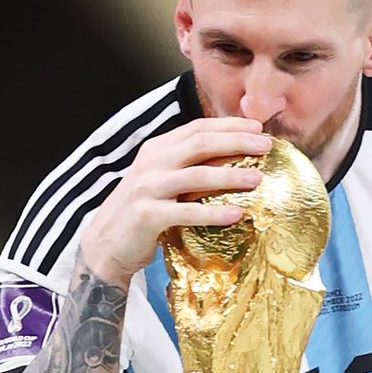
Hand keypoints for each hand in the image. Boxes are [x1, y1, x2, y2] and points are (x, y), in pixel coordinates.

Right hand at [79, 116, 270, 282]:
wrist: (104, 246)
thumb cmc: (142, 212)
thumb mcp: (161, 181)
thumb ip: (187, 166)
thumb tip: (232, 157)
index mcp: (156, 150)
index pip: (196, 128)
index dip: (228, 126)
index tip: (257, 129)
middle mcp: (151, 164)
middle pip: (199, 144)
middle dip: (236, 142)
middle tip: (266, 146)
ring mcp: (147, 189)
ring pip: (195, 176)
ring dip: (229, 175)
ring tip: (257, 179)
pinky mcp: (146, 216)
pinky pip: (186, 212)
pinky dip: (213, 213)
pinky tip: (237, 214)